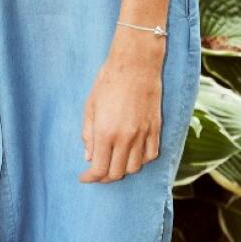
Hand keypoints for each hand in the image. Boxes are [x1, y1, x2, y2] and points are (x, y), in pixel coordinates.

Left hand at [78, 42, 163, 182]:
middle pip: (117, 173)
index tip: (84, 177)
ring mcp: (143, 134)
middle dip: (104, 177)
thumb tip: (89, 157)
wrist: (135, 64)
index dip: (90, 178)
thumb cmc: (108, 81)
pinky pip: (151, 155)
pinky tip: (133, 153)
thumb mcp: (90, 106)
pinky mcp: (156, 128)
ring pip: (135, 167)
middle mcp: (125, 138)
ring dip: (123, 169)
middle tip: (97, 172)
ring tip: (114, 161)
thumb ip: (88, 135)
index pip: (99, 169)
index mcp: (106, 132)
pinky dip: (141, 160)